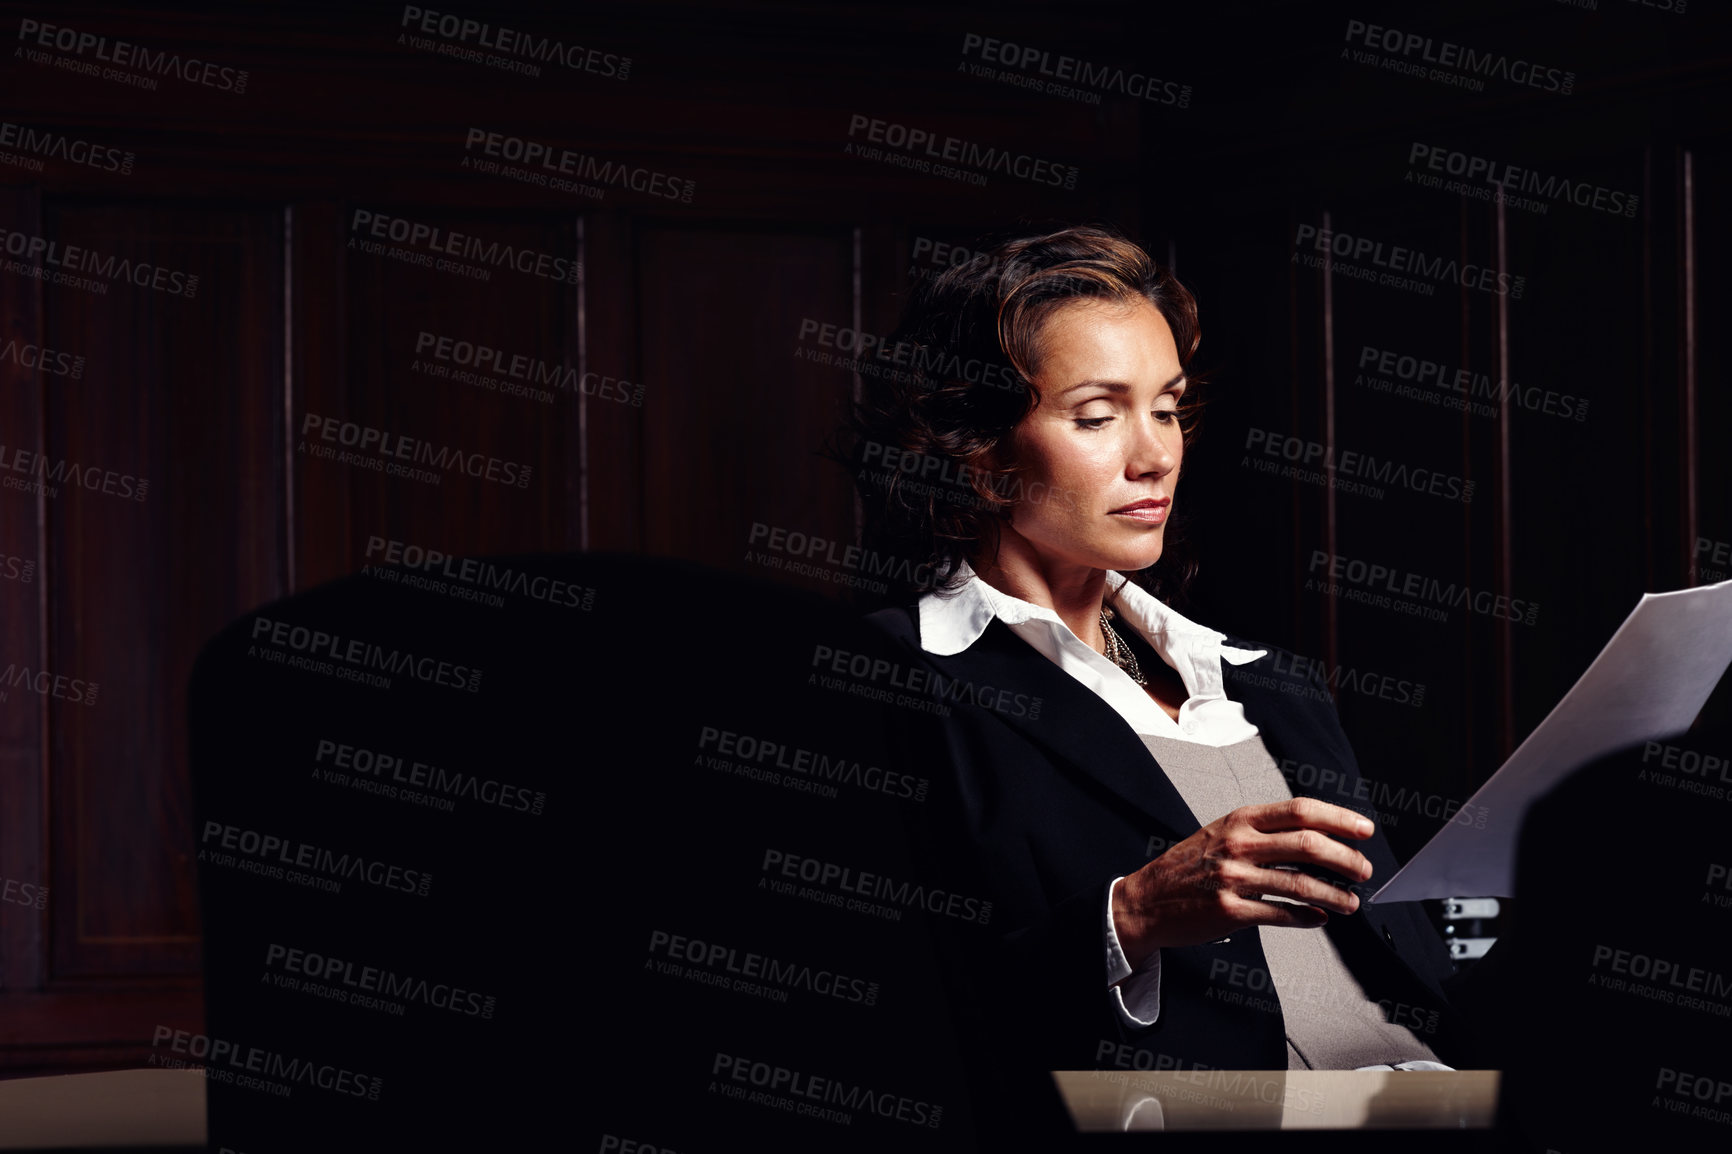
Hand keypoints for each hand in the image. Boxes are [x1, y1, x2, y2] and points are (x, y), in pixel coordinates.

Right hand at [1111, 798, 1373, 968]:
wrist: (1146, 900)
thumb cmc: (1187, 866)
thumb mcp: (1222, 833)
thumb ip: (1263, 833)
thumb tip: (1317, 838)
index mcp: (1240, 820)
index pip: (1301, 811)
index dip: (1339, 819)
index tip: (1364, 830)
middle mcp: (1238, 845)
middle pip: (1308, 844)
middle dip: (1346, 859)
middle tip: (1364, 870)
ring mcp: (1234, 879)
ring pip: (1301, 884)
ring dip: (1335, 894)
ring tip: (1351, 902)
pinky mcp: (1231, 911)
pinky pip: (1282, 914)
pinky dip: (1309, 917)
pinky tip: (1320, 918)